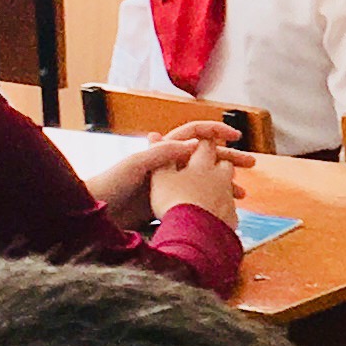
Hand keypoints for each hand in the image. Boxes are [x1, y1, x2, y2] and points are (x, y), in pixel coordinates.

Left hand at [91, 120, 248, 224]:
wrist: (94, 213)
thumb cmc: (110, 184)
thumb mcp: (136, 165)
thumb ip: (163, 153)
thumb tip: (194, 144)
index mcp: (162, 149)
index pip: (195, 133)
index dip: (216, 131)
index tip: (236, 136)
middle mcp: (168, 163)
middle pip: (206, 156)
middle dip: (229, 158)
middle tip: (251, 164)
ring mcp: (169, 183)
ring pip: (205, 179)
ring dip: (225, 183)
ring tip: (242, 194)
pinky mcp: (168, 202)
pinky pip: (197, 198)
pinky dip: (212, 201)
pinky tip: (224, 209)